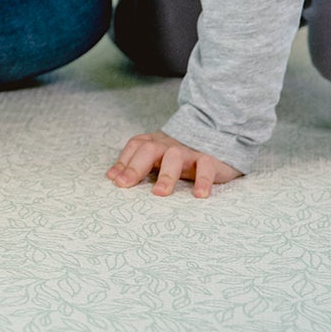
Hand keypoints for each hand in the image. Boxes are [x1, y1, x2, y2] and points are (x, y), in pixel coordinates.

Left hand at [107, 131, 242, 198]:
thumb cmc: (181, 154)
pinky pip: (206, 167)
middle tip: (125, 185)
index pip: (135, 147)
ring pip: (174, 157)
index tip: (114, 180)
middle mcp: (169, 145)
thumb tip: (112, 177)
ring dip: (166, 175)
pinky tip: (199, 195)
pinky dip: (203, 180)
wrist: (218, 136)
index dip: (123, 162)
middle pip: (149, 150)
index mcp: (155, 142)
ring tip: (159, 194)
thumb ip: (137, 164)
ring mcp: (189, 151)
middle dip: (135, 167)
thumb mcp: (158, 157)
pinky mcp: (210, 158)